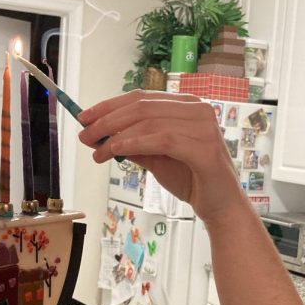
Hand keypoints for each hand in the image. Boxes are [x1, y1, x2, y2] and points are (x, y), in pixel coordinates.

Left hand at [78, 91, 247, 224]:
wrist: (220, 206)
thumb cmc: (191, 179)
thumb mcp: (155, 157)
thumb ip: (132, 142)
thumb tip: (98, 134)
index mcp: (188, 105)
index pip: (142, 97)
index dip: (109, 105)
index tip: (84, 117)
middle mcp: (198, 110)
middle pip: (142, 107)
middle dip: (107, 120)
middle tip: (84, 135)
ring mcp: (204, 127)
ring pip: (150, 122)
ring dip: (117, 136)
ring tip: (98, 152)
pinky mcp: (205, 148)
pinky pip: (162, 140)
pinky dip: (136, 144)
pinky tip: (117, 151)